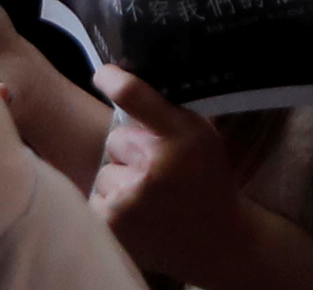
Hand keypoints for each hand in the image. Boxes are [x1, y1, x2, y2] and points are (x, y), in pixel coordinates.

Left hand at [88, 72, 261, 279]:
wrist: (215, 240)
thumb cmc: (208, 181)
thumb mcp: (203, 138)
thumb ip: (170, 117)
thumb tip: (128, 86)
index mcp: (180, 137)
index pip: (137, 97)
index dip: (115, 80)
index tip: (104, 72)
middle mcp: (152, 166)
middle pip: (116, 138)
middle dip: (131, 149)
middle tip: (156, 167)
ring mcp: (128, 198)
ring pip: (105, 170)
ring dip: (121, 179)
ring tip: (148, 195)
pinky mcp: (111, 222)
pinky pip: (97, 197)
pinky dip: (112, 203)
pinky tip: (137, 212)